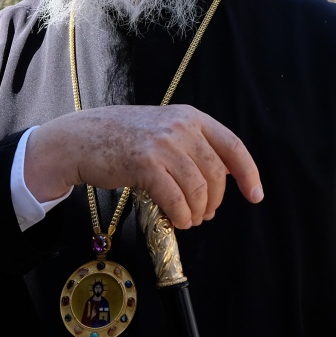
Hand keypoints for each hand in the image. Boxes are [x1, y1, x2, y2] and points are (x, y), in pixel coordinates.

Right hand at [25, 106, 261, 229]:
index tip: (255, 195)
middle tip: (205, 215)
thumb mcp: (162, 129)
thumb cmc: (120, 138)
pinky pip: (176, 198)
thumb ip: (191, 145)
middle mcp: (180, 126)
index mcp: (189, 116)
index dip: (248, 173)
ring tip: (188, 219)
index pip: (232, 146)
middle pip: (216, 173)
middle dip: (215, 201)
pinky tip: (176, 219)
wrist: (79, 139)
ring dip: (196, 212)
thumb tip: (221, 176)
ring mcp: (163, 144)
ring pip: (198, 189)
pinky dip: (180, 215)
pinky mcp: (146, 164)